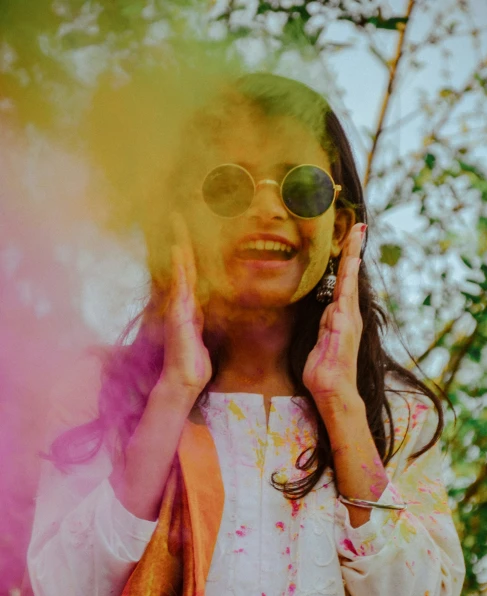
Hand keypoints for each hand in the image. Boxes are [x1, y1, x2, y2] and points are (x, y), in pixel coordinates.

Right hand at [158, 213, 211, 397]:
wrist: (183, 381)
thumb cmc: (192, 363)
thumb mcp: (200, 338)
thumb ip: (198, 323)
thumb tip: (200, 316)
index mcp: (188, 306)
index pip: (188, 272)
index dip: (187, 250)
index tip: (185, 229)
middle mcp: (180, 303)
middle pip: (180, 264)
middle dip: (179, 239)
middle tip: (176, 214)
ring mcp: (177, 308)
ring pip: (179, 270)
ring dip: (178, 246)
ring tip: (176, 223)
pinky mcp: (178, 315)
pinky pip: (180, 286)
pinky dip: (180, 268)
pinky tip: (180, 252)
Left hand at [302, 223, 365, 411]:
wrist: (334, 391)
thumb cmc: (324, 373)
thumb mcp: (318, 345)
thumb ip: (322, 327)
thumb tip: (323, 314)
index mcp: (340, 318)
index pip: (342, 284)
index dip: (345, 263)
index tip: (349, 243)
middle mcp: (348, 313)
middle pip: (350, 275)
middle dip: (354, 250)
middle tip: (359, 226)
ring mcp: (348, 315)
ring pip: (349, 277)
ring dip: (353, 253)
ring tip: (357, 230)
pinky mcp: (344, 319)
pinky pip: (346, 289)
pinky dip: (349, 271)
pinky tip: (351, 255)